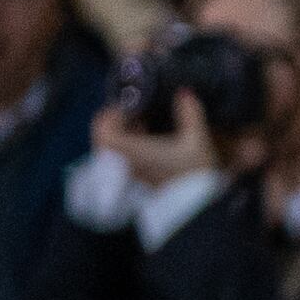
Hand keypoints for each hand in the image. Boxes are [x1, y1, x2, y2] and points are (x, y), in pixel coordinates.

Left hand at [91, 91, 218, 187]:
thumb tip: (184, 92)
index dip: (112, 113)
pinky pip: (119, 157)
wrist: (196, 207)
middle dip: (117, 121)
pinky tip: (149, 141)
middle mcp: (122, 161)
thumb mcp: (197, 140)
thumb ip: (189, 113)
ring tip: (144, 125)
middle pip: (103, 136)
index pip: (102, 127)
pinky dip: (128, 146)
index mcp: (130, 150)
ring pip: (110, 147)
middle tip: (138, 112)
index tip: (132, 105)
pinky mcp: (133, 178)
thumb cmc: (194, 174)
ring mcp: (126, 171)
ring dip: (123, 133)